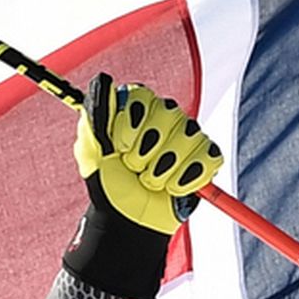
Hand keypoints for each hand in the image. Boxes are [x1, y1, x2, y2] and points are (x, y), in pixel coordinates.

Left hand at [74, 73, 219, 233]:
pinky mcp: (205, 158)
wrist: (127, 219)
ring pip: (189, 136)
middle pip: (169, 114)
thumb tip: (103, 79)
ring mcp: (187, 136)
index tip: (119, 148)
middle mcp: (164, 116)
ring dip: (163, 169)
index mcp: (137, 108)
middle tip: (134, 166)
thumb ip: (94, 113)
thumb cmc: (108, 183)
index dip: (131, 127)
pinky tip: (172, 187)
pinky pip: (208, 157)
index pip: (144, 97)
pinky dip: (186, 178)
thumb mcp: (91, 150)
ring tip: (150, 180)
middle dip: (146, 150)